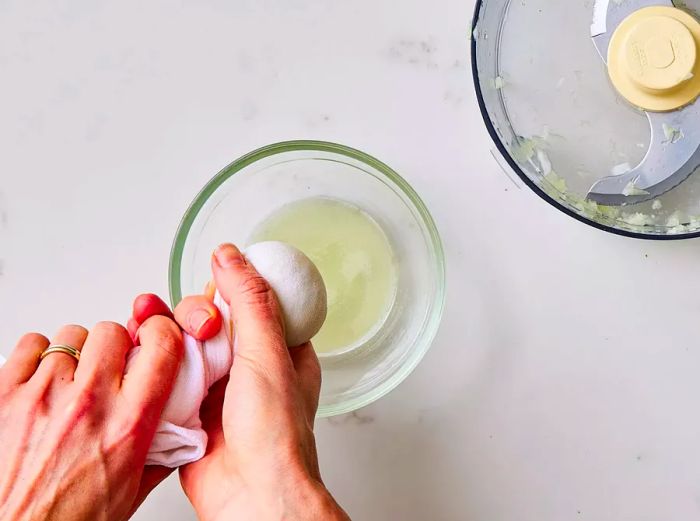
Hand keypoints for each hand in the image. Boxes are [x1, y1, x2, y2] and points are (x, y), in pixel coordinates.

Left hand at [0, 317, 183, 519]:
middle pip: (112, 332)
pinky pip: (30, 345)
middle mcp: (88, 403)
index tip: (157, 337)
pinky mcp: (5, 394)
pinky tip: (42, 381)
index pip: (161, 348)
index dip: (163, 333)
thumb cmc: (65, 520)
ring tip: (70, 383)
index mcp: (127, 425)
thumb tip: (177, 430)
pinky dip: (37, 358)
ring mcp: (43, 395)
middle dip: (115, 346)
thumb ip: (159, 453)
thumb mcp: (130, 490)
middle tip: (110, 366)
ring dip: (75, 355)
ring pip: (70, 337)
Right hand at [130, 243, 348, 520]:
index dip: (229, 289)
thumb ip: (250, 300)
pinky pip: (167, 373)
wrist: (251, 494)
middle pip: (211, 320)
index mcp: (280, 351)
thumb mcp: (267, 353)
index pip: (251, 301)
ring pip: (185, 344)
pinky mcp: (189, 407)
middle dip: (195, 315)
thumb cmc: (275, 436)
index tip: (213, 287)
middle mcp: (248, 366)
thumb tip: (232, 254)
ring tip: (154, 327)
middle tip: (200, 329)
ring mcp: (217, 387)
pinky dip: (155, 362)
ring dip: (167, 334)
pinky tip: (145, 353)